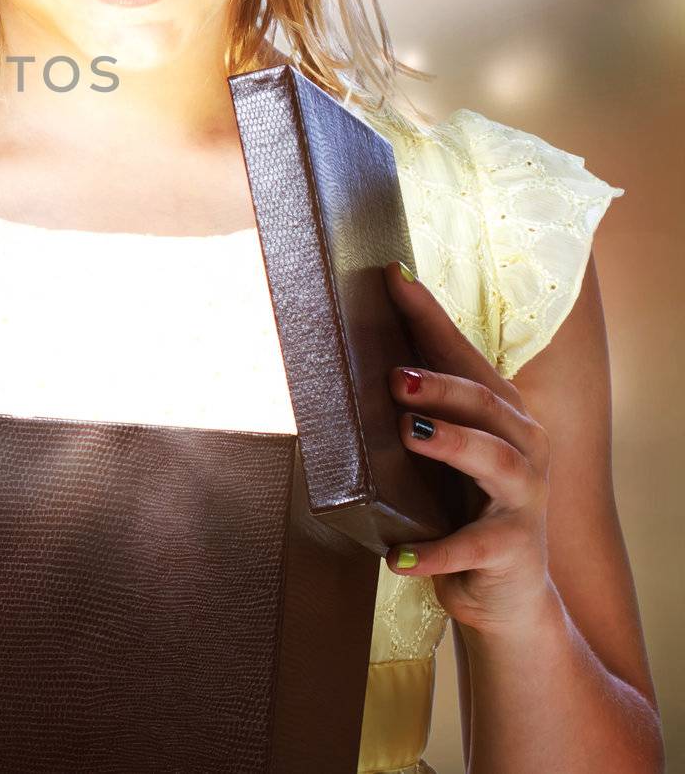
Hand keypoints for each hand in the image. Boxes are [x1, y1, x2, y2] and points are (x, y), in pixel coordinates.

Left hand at [381, 259, 558, 637]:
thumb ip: (413, 407)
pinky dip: (434, 551)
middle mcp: (521, 446)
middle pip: (484, 401)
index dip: (430, 315)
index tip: (393, 277)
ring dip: (451, 442)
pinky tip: (398, 557)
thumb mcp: (439, 452)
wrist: (506, 594)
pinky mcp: (511, 549)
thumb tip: (349, 354)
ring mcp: (522, 498)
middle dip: (440, 383)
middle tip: (394, 375)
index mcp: (499, 413)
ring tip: (408, 432)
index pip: (462, 355)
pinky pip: (471, 546)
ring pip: (494, 459)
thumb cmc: (462, 505)